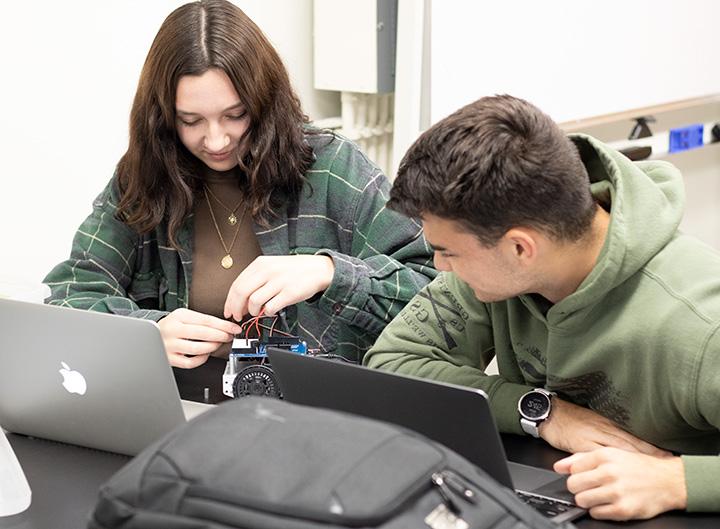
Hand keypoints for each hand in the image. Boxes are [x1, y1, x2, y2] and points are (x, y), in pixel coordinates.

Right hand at [158, 308, 241, 368]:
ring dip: (213, 347)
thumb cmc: (172, 325)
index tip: (234, 328)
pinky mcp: (170, 359)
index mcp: (179, 316)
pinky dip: (202, 359)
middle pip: (203, 333)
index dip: (224, 325)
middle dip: (221, 336)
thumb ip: (202, 320)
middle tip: (229, 337)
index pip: (206, 320)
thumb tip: (225, 327)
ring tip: (218, 344)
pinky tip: (205, 354)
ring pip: (197, 349)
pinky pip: (190, 362)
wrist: (152, 334)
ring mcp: (170, 346)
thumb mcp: (185, 316)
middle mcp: (173, 330)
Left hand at [224, 255, 334, 319]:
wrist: (318, 269)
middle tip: (238, 316)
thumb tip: (240, 299)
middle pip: (241, 292)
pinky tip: (269, 311)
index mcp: (261, 264)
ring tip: (256, 312)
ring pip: (254, 301)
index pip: (237, 284)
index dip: (230, 300)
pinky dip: (266, 313)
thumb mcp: (272, 266)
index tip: (229, 310)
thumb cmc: (294, 270)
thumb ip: (255, 279)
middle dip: (236, 308)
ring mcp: (279, 282)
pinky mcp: (289, 293)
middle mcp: (268, 271)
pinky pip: (270, 307)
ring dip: (252, 311)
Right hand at [539, 398, 669, 456]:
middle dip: (648, 453)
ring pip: (617, 448)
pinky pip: (598, 454)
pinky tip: (618, 469)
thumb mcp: (590, 420)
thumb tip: (624, 441)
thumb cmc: (568, 418)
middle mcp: (603, 428)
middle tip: (665, 461)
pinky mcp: (580, 444)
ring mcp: (592, 436)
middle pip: (630, 442)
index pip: (632, 435)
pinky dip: (611, 462)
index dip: (649, 445)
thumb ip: (606, 430)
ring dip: (635, 457)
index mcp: (606, 423)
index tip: (665, 453)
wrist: (548, 413)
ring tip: (650, 466)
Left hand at [554, 448, 685, 519]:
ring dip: (587, 501)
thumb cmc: (638, 467)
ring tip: (599, 496)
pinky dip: (599, 511)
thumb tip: (559, 466)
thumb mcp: (610, 454)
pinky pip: (596, 513)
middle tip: (590, 488)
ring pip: (581, 500)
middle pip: (573, 485)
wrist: (669, 481)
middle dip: (578, 488)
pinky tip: (608, 504)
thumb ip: (581, 458)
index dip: (577, 474)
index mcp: (604, 456)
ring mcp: (616, 492)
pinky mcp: (623, 510)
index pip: (572, 468)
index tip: (585, 477)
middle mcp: (609, 473)